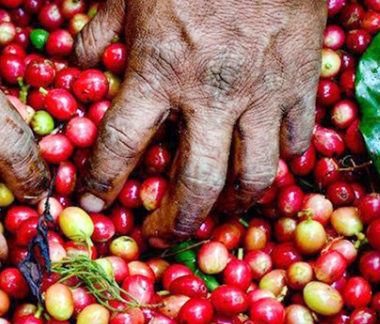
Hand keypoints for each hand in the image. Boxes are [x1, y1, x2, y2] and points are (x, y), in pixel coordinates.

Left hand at [73, 0, 324, 242]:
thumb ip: (101, 32)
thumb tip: (79, 61)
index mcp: (160, 70)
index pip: (121, 145)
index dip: (102, 182)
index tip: (94, 204)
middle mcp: (212, 95)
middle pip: (196, 184)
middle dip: (177, 222)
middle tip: (163, 234)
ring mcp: (262, 93)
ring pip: (255, 177)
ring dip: (234, 205)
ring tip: (218, 209)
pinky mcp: (301, 84)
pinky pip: (295, 142)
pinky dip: (280, 160)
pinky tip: (264, 162)